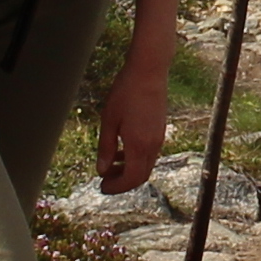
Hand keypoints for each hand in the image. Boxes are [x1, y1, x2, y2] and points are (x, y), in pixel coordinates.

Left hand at [90, 58, 171, 195]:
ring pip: (145, 165)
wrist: (149, 72)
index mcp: (139, 145)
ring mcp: (158, 138)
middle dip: (122, 182)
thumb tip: (101, 170)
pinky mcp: (159, 130)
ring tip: (110, 165)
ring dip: (128, 170)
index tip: (102, 188)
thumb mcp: (108, 120)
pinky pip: (149, 154)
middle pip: (140, 176)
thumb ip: (106, 148)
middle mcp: (153, 145)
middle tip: (104, 179)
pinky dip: (135, 158)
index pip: (131, 179)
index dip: (116, 187)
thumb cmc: (126, 93)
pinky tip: (122, 149)